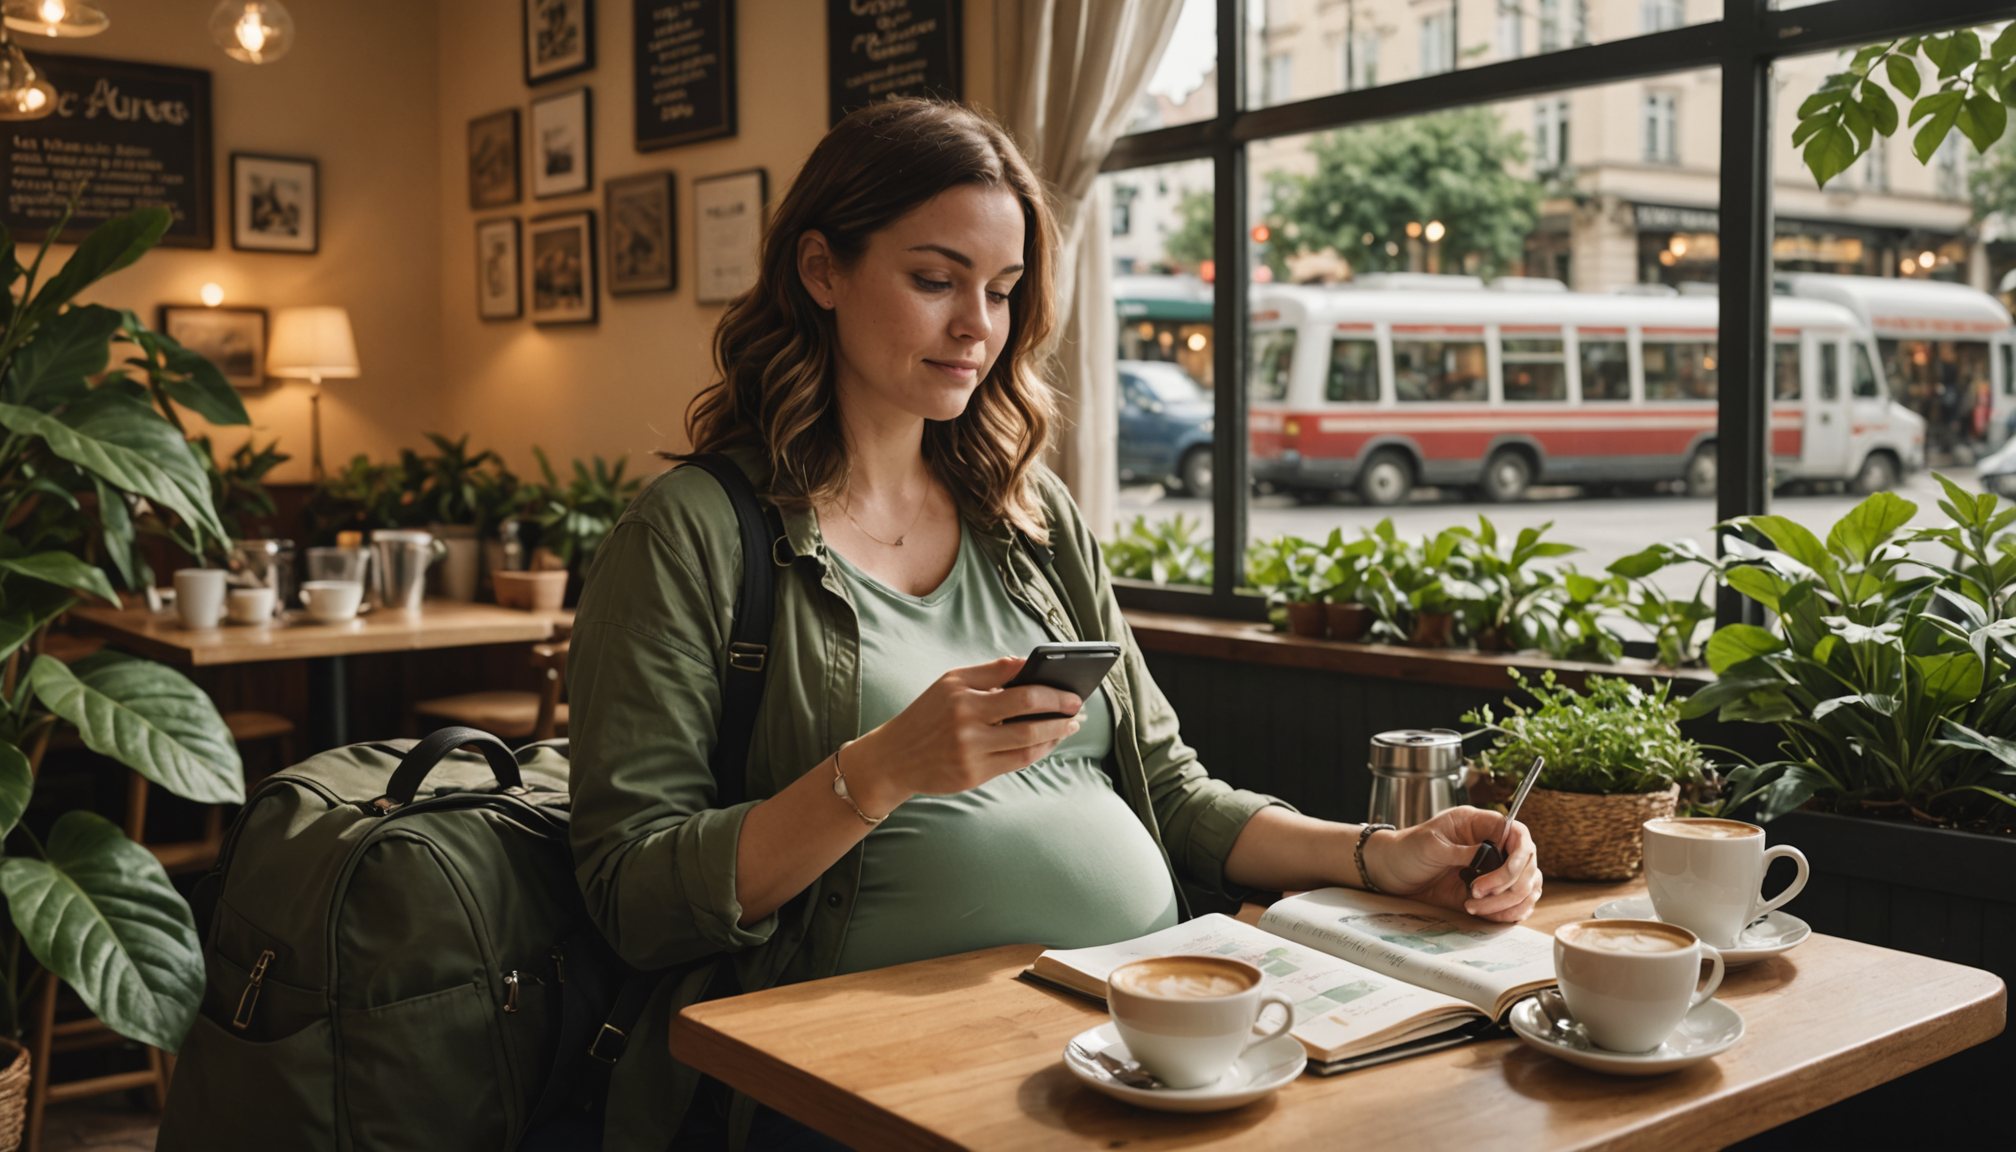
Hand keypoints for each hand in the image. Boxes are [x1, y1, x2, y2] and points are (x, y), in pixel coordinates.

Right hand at [844, 657, 1081, 811]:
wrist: (894, 757)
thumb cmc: (928, 714)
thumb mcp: (949, 683)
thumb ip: (989, 672)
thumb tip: (1028, 663)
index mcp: (960, 690)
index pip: (1015, 680)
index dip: (1048, 683)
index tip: (1069, 682)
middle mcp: (965, 718)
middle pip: (1027, 708)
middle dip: (1060, 705)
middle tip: (1078, 704)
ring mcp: (970, 749)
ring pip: (1028, 739)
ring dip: (1056, 731)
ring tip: (1071, 724)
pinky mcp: (973, 775)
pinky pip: (1018, 762)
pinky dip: (1040, 750)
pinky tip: (1050, 742)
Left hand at [1362, 806, 1541, 922]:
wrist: (1388, 873)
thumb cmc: (1405, 851)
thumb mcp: (1431, 846)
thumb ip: (1463, 851)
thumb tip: (1490, 856)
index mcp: (1478, 825)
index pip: (1518, 834)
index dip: (1519, 854)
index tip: (1507, 872)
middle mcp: (1490, 847)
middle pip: (1528, 864)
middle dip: (1508, 883)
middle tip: (1477, 892)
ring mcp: (1491, 872)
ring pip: (1525, 887)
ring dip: (1507, 902)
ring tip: (1474, 906)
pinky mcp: (1487, 894)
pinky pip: (1514, 904)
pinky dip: (1507, 913)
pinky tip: (1483, 913)